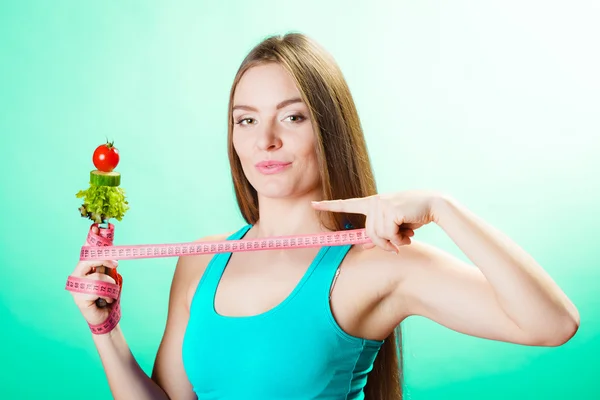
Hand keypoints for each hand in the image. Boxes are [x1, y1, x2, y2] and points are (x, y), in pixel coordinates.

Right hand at [68, 226, 118, 325]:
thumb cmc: (108, 296)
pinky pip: (99, 289)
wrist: (107, 316)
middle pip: (88, 259)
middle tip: (116, 264)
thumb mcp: (110, 275)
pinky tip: (107, 301)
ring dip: (111, 285)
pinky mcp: (79, 298)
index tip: (97, 227)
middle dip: (104, 259)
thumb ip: (108, 263)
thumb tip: (112, 248)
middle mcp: (77, 275)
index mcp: (84, 268)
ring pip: (99, 276)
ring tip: (111, 293)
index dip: (91, 239)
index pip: (86, 250)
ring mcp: (76, 287)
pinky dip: (109, 294)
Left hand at [311, 191, 440, 252]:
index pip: (347, 204)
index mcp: (372, 202)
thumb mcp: (394, 224)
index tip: (313, 204)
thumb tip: (365, 247)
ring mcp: (381, 204)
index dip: (329, 205)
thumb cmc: (414, 215)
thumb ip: (379, 233)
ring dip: (394, 241)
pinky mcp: (390, 209)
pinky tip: (409, 232)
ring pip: (378, 236)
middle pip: (369, 233)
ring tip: (406, 234)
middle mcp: (374, 201)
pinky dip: (399, 239)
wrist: (434, 205)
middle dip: (384, 243)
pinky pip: (388, 234)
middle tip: (400, 241)